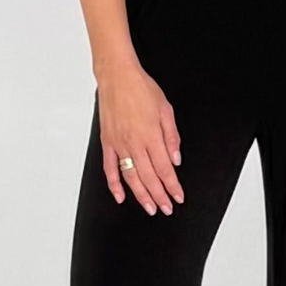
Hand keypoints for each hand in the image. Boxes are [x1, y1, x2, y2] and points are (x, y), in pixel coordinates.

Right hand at [98, 60, 183, 215]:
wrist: (117, 76)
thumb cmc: (141, 88)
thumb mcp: (166, 109)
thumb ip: (171, 136)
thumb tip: (175, 159)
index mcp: (151, 135)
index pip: (165, 169)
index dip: (172, 186)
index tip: (178, 197)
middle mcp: (134, 143)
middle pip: (149, 177)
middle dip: (159, 196)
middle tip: (166, 208)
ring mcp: (119, 144)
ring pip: (131, 177)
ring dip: (141, 195)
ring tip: (150, 208)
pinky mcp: (107, 142)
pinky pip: (110, 168)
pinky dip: (114, 185)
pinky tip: (121, 196)